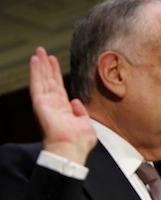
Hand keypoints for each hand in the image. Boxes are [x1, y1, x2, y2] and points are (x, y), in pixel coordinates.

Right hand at [30, 47, 95, 163]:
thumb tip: (76, 103)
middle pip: (49, 81)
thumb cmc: (79, 143)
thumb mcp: (86, 125)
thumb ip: (81, 113)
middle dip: (46, 66)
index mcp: (64, 110)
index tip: (54, 61)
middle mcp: (53, 105)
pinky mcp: (40, 103)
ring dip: (40, 65)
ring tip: (39, 51)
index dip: (56, 74)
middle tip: (43, 51)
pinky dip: (35, 72)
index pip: (58, 87)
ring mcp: (46, 103)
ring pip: (42, 79)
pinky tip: (35, 61)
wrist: (71, 149)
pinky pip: (37, 84)